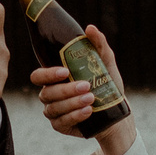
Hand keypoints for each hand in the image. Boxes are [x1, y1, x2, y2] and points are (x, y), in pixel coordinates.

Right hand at [28, 24, 134, 154]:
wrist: (117, 112)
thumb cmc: (107, 84)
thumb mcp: (105, 62)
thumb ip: (98, 44)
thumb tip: (90, 28)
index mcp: (55, 78)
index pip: (38, 76)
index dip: (47, 74)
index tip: (65, 71)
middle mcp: (50, 95)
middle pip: (46, 93)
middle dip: (66, 90)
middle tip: (86, 86)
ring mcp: (54, 111)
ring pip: (54, 108)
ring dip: (72, 103)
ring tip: (91, 99)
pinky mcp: (61, 126)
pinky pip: (61, 122)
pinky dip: (74, 116)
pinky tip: (88, 111)